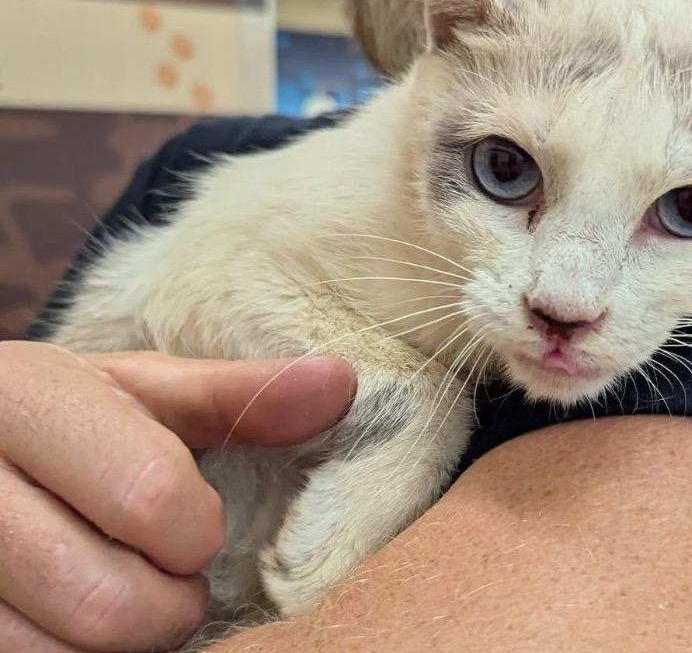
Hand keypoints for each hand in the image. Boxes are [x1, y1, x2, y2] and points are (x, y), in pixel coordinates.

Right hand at [0, 341, 355, 652]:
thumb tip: (341, 384)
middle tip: (171, 570)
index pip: (148, 492)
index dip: (195, 526)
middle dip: (168, 604)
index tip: (198, 520)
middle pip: (106, 602)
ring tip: (126, 587)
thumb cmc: (70, 416)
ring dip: (123, 642)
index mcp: (27, 397)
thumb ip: (235, 394)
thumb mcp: (141, 391)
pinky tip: (79, 613)